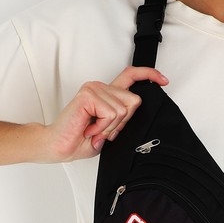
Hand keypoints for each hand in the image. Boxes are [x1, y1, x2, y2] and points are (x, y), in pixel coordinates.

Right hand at [40, 66, 168, 161]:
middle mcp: (101, 87)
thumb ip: (123, 119)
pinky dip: (103, 127)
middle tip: (103, 131)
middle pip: (134, 101)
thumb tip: (136, 111)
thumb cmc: (80, 140)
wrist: (59, 147)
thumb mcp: (110, 131)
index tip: (164, 80)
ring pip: (123, 110)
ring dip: (110, 127)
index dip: (149, 75)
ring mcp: (94, 89)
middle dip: (123, 123)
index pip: (131, 76)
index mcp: (107, 94)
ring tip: (94, 130)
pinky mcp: (89, 94)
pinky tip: (89, 129)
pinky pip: (112, 113)